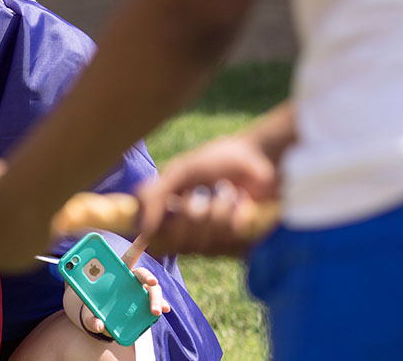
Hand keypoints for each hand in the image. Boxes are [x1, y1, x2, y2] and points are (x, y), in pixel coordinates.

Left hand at [63, 236, 169, 339]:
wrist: (100, 321)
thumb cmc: (94, 309)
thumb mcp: (88, 313)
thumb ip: (91, 319)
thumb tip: (98, 325)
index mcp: (117, 272)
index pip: (130, 255)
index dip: (139, 244)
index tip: (148, 232)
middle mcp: (131, 279)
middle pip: (143, 274)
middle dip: (149, 277)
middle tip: (153, 282)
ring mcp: (140, 292)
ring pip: (152, 290)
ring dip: (156, 298)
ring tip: (156, 311)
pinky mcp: (145, 304)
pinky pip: (155, 303)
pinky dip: (160, 306)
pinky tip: (163, 310)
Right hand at [137, 135, 280, 256]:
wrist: (262, 158)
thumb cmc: (219, 160)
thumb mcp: (180, 172)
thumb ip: (154, 195)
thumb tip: (140, 227)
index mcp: (169, 215)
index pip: (150, 240)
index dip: (150, 234)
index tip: (155, 221)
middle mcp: (189, 233)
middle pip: (176, 242)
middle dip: (190, 215)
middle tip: (201, 194)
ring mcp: (214, 241)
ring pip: (202, 242)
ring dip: (215, 212)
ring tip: (228, 191)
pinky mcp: (239, 245)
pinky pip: (227, 242)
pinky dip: (234, 218)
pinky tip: (242, 204)